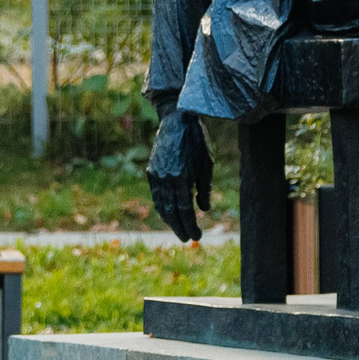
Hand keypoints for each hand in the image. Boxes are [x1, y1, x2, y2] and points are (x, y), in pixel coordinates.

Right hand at [147, 110, 211, 242]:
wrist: (177, 120)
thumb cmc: (197, 141)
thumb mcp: (207, 164)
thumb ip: (204, 189)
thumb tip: (204, 210)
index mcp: (181, 178)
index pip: (185, 210)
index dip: (190, 226)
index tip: (197, 236)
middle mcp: (166, 179)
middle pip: (172, 212)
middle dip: (180, 227)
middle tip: (188, 239)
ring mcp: (156, 175)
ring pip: (161, 205)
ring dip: (170, 219)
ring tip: (179, 228)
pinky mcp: (151, 171)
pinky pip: (156, 195)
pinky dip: (162, 206)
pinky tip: (168, 212)